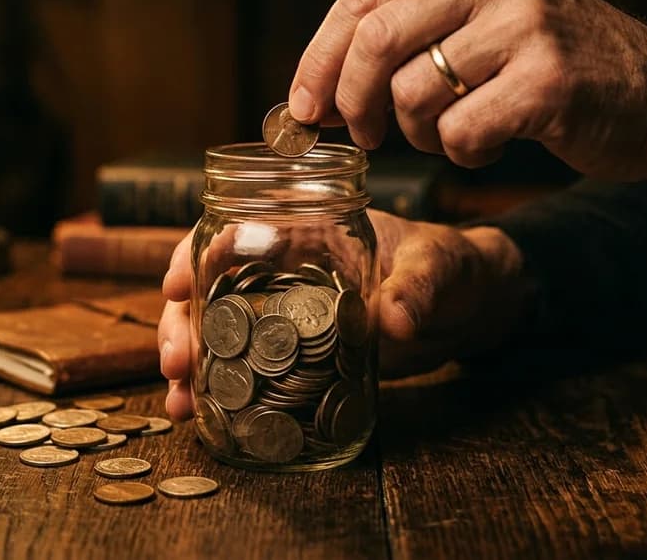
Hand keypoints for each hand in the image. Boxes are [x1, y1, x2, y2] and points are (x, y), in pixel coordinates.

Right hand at [157, 209, 528, 419]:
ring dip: (192, 362)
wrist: (472, 308)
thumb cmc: (453, 265)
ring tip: (179, 401)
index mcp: (308, 231)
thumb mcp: (438, 266)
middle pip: (212, 288)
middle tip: (177, 362)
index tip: (174, 286)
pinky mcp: (299, 355)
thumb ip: (417, 287)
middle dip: (182, 323)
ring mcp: (288, 315)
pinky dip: (221, 389)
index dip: (195, 255)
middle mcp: (285, 270)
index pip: (236, 231)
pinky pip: (248, 367)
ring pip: (219, 331)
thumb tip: (392, 320)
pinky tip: (201, 415)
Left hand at [289, 0, 646, 213]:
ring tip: (453, 132)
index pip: (360, 0)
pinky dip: (463, 154)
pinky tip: (493, 142)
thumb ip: (407, 38)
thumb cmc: (552, 67)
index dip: (318, 59)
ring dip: (419, 134)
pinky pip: (461, 133)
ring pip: (413, 94)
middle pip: (374, 41)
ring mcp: (526, 24)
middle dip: (352, 102)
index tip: (304, 108)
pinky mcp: (550, 80)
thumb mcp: (480, 23)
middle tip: (363, 136)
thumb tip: (315, 94)